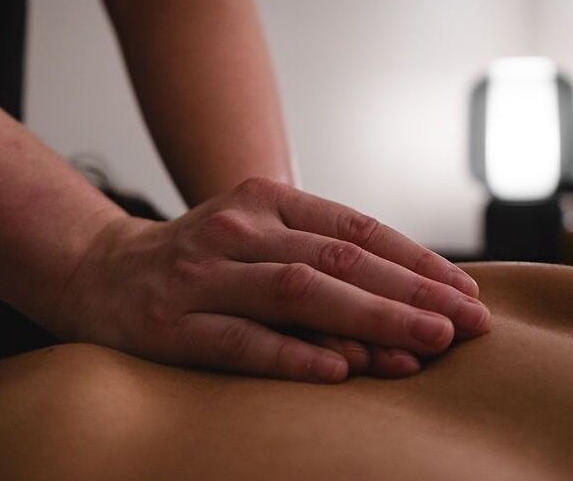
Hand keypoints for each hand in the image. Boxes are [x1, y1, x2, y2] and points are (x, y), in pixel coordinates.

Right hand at [56, 178, 489, 381]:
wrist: (103, 271)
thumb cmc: (202, 257)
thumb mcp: (258, 233)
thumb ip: (317, 250)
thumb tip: (407, 290)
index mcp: (265, 199)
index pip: (356, 228)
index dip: (416, 259)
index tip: (466, 291)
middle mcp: (237, 229)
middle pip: (338, 260)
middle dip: (411, 292)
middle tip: (469, 323)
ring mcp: (203, 275)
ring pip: (299, 295)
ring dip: (369, 320)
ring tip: (427, 344)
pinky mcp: (174, 323)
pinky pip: (243, 342)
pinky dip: (296, 355)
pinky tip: (344, 372)